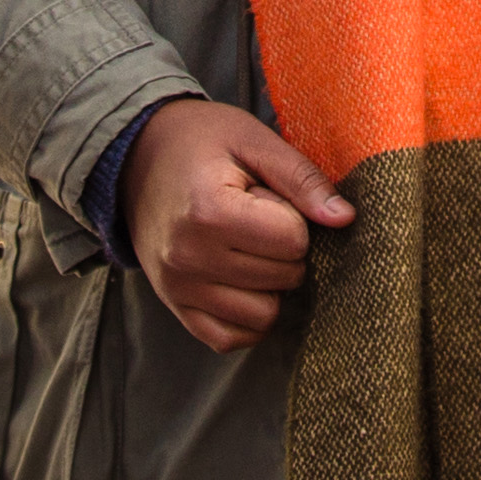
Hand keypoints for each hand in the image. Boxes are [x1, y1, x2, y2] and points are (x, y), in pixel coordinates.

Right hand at [120, 100, 351, 353]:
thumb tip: (345, 219)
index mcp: (209, 210)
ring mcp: (178, 288)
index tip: (267, 197)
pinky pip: (229, 338)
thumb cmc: (201, 141)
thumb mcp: (254, 141)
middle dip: (286, 249)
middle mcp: (188, 257)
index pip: (293, 242)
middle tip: (257, 218)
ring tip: (247, 247)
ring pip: (263, 316)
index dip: (294, 217)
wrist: (136, 155)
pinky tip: (242, 280)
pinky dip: (247, 317)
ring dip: (270, 285)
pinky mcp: (175, 306)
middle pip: (284, 278)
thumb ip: (302, 179)